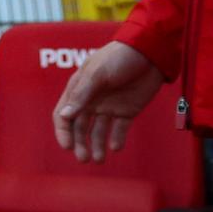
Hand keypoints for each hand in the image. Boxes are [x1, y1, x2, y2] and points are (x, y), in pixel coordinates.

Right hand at [53, 40, 165, 162]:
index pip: (63, 115)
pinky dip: (117, 139)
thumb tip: (64, 116)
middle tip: (85, 159)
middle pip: (80, 127)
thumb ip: (82, 95)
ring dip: (96, 145)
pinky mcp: (127, 110)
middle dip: (80, 144)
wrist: (149, 52)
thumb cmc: (117, 58)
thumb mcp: (97, 74)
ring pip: (98, 131)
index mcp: (78, 90)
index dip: (63, 131)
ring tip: (99, 159)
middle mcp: (91, 100)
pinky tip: (116, 147)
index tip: (67, 146)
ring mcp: (109, 106)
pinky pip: (120, 129)